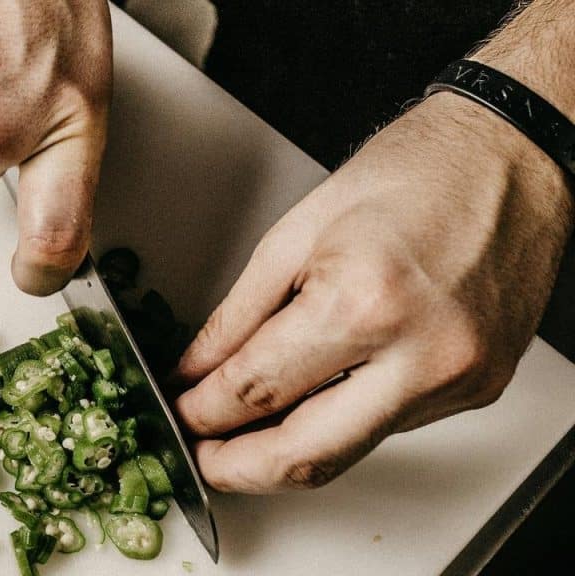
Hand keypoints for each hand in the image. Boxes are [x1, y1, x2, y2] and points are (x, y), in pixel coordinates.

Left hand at [173, 92, 573, 492]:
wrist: (509, 157)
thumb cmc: (412, 173)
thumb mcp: (295, 233)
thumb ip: (237, 315)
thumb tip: (196, 371)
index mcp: (364, 302)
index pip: (257, 390)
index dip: (202, 413)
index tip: (180, 414)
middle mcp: (420, 355)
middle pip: (306, 456)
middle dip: (238, 469)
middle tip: (200, 456)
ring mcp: (456, 380)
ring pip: (348, 452)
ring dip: (285, 451)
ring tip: (242, 432)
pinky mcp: (478, 389)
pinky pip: (388, 427)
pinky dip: (337, 422)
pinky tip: (311, 400)